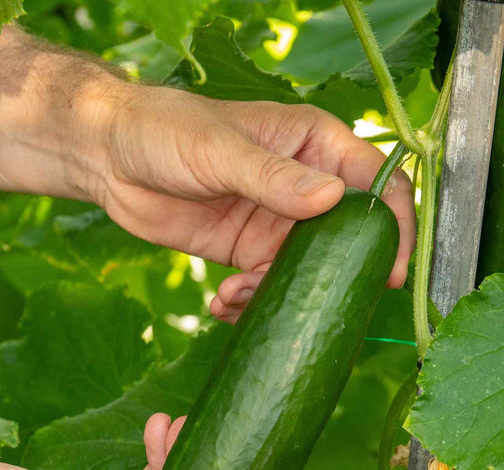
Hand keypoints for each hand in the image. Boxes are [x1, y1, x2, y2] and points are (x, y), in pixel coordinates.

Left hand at [98, 89, 415, 320]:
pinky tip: (221, 302)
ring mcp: (278, 224)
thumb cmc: (165, 131)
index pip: (376, 182)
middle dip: (333, 276)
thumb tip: (332, 199)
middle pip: (348, 238)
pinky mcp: (249, 253)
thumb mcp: (219, 150)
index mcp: (314, 145)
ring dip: (278, 294)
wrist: (110, 160)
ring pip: (306, 272)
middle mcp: (305, 187)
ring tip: (236, 292)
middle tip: (314, 304)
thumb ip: (273, 177)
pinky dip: (250, 304)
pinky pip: (268, 288)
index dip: (392, 225)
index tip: (391, 270)